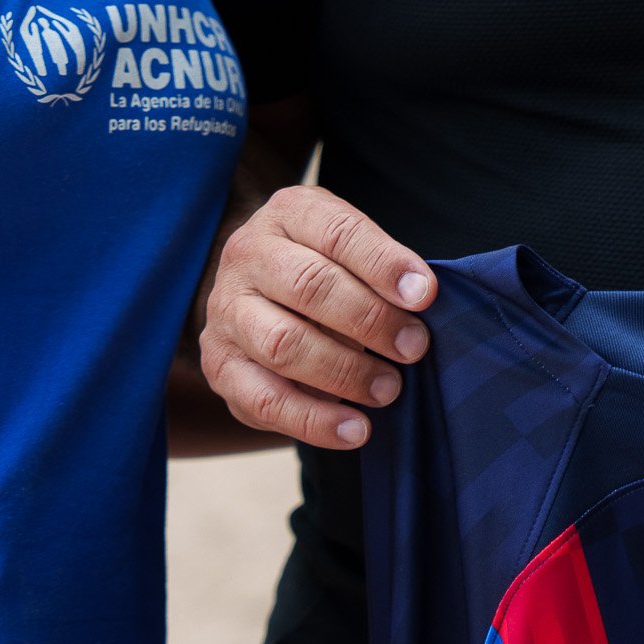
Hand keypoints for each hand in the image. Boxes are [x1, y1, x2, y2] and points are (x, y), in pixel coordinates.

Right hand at [196, 184, 433, 448]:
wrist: (257, 286)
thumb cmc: (324, 262)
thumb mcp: (350, 243)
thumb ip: (381, 264)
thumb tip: (420, 296)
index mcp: (288, 213)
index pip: (338, 233)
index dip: (383, 264)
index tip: (424, 295)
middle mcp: (247, 256)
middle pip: (309, 286)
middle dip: (370, 320)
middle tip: (414, 347)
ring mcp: (226, 312)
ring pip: (282, 343)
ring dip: (344, 372)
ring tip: (389, 389)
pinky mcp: (219, 366)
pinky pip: (263, 400)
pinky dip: (314, 420)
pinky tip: (356, 430)